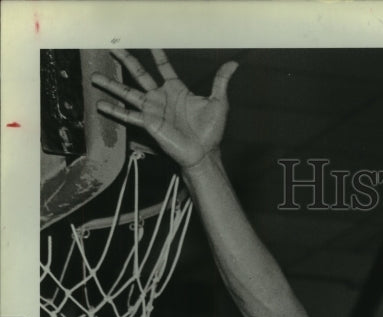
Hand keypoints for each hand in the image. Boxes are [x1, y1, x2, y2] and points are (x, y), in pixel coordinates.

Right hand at [92, 49, 237, 169]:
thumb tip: (234, 64)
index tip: (151, 43)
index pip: (164, 68)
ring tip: (94, 76)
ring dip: (111, 85)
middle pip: (139, 74)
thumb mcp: (218, 102)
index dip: (158, 56)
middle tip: (112, 47)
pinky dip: (114, 111)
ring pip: (127, 92)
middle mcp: (161, 98)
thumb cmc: (210, 131)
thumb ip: (221, 82)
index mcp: (176, 90)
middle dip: (125, 60)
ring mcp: (152, 110)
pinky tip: (100, 105)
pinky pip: (128, 115)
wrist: (203, 153)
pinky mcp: (147, 123)